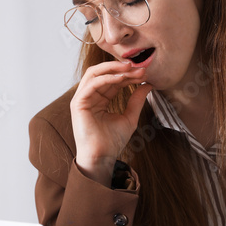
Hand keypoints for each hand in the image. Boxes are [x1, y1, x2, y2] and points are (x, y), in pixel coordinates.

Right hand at [70, 61, 152, 184]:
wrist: (102, 157)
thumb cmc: (112, 142)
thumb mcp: (129, 117)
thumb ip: (136, 100)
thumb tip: (148, 84)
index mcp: (99, 100)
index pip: (113, 81)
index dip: (129, 75)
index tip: (144, 73)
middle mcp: (89, 97)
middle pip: (104, 74)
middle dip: (122, 69)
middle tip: (139, 68)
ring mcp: (82, 99)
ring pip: (95, 74)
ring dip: (113, 69)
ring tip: (130, 68)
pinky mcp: (78, 103)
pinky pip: (92, 84)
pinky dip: (107, 78)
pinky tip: (121, 78)